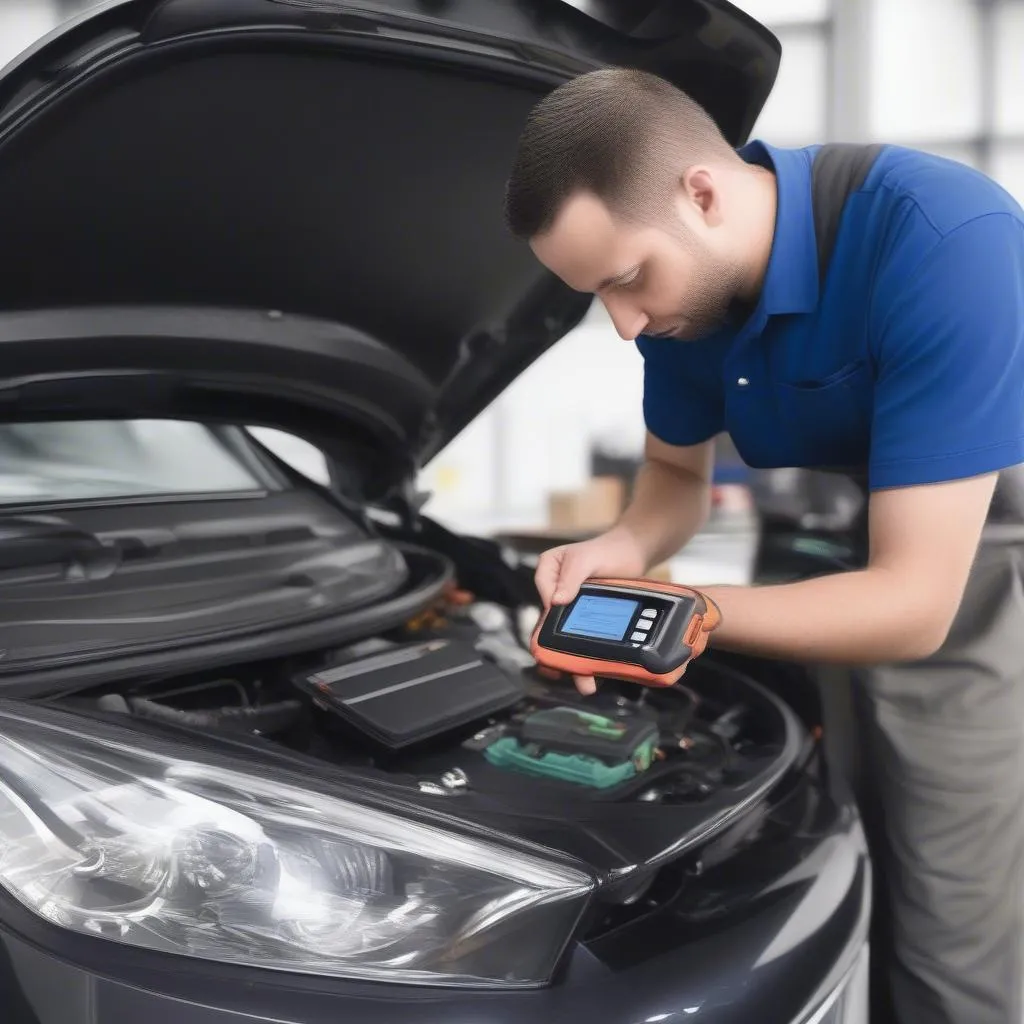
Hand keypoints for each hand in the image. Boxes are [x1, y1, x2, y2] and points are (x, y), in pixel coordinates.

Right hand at [534, 526, 647, 695]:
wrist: (634, 553)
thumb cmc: (609, 550)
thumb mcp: (587, 559)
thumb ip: (571, 577)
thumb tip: (555, 602)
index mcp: (547, 572)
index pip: (543, 599)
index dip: (550, 620)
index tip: (561, 636)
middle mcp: (555, 591)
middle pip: (550, 624)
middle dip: (556, 651)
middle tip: (563, 673)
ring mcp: (570, 605)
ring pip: (566, 635)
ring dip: (572, 659)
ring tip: (584, 682)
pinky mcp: (586, 616)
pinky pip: (581, 636)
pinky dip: (586, 653)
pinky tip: (594, 671)